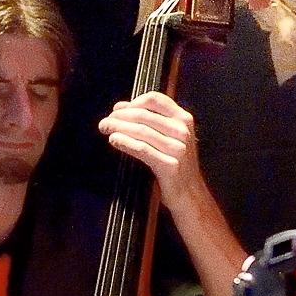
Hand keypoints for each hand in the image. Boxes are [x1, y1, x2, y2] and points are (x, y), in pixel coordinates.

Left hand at [98, 92, 204, 210]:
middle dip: (120, 116)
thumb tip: (122, 107)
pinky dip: (125, 142)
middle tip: (105, 121)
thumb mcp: (173, 138)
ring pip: (141, 130)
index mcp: (184, 119)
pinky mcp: (170, 165)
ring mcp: (177, 148)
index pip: (154, 99)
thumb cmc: (178, 167)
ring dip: (118, 127)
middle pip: (144, 114)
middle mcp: (182, 131)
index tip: (117, 110)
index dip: (132, 102)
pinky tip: (114, 140)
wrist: (191, 196)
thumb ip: (153, 121)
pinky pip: (142, 149)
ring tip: (105, 128)